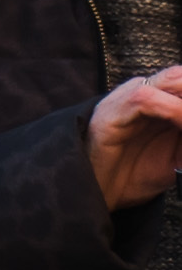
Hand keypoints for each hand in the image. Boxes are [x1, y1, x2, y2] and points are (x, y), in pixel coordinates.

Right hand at [90, 66, 181, 212]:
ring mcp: (130, 97)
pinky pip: (147, 99)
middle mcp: (149, 92)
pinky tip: (181, 124)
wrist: (95, 191)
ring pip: (174, 78)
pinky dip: (175, 110)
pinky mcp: (113, 111)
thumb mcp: (180, 158)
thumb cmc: (133, 174)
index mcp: (164, 100)